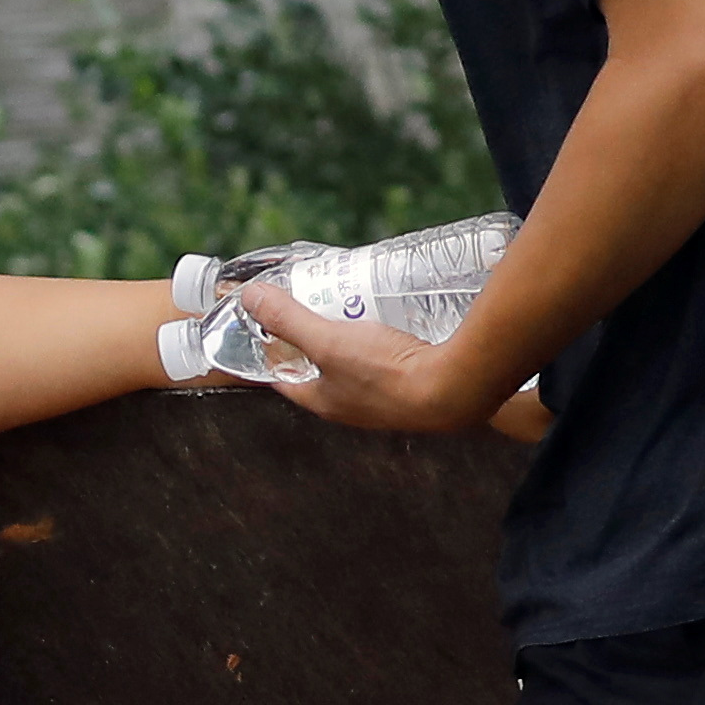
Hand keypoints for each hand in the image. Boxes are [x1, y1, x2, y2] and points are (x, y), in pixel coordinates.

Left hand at [249, 307, 510, 436]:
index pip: (284, 378)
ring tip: (351, 306)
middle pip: (322, 369)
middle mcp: (350, 406)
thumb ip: (288, 320)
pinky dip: (382, 340)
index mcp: (323, 402)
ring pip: (356, 364)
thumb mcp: (327, 341)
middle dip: (314, 339)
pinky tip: (390, 319)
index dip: (272, 353)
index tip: (266, 329)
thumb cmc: (386, 374)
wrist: (454, 390)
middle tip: (313, 307)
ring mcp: (382, 399)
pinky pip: (388, 360)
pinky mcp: (412, 386)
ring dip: (350, 338)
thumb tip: (249, 298)